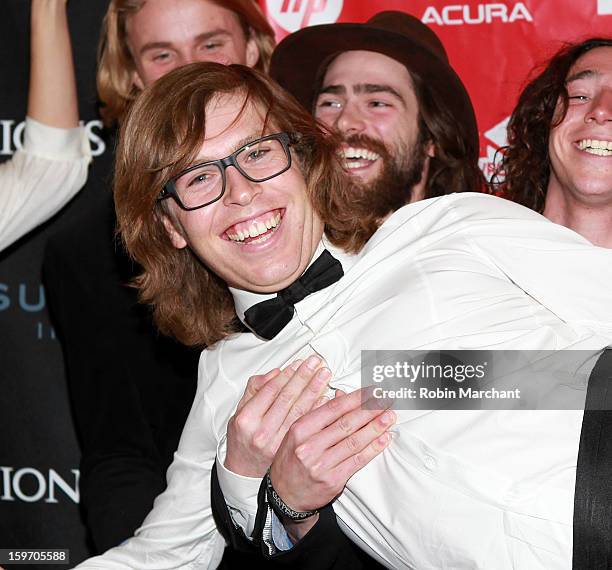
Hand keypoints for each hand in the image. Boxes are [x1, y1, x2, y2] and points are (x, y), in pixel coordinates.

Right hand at [225, 356, 330, 477]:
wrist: (245, 470)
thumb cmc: (243, 438)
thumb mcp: (240, 411)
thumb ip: (255, 390)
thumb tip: (276, 373)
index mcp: (247, 419)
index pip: (271, 390)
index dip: (287, 375)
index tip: (299, 363)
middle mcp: (261, 432)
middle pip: (287, 398)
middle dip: (303, 377)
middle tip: (316, 363)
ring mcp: (276, 444)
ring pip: (299, 411)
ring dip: (314, 390)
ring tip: (323, 376)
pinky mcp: (289, 452)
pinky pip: (306, 427)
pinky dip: (317, 411)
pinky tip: (325, 398)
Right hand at [269, 388, 394, 540]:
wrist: (284, 495)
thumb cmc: (291, 459)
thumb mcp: (297, 433)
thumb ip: (319, 414)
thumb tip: (342, 396)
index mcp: (300, 429)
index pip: (333, 409)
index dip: (355, 399)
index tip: (371, 392)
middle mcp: (309, 446)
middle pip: (346, 424)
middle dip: (369, 410)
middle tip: (386, 401)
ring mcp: (321, 464)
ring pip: (354, 442)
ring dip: (375, 428)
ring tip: (389, 417)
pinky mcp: (332, 480)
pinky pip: (357, 461)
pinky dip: (373, 448)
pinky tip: (384, 439)